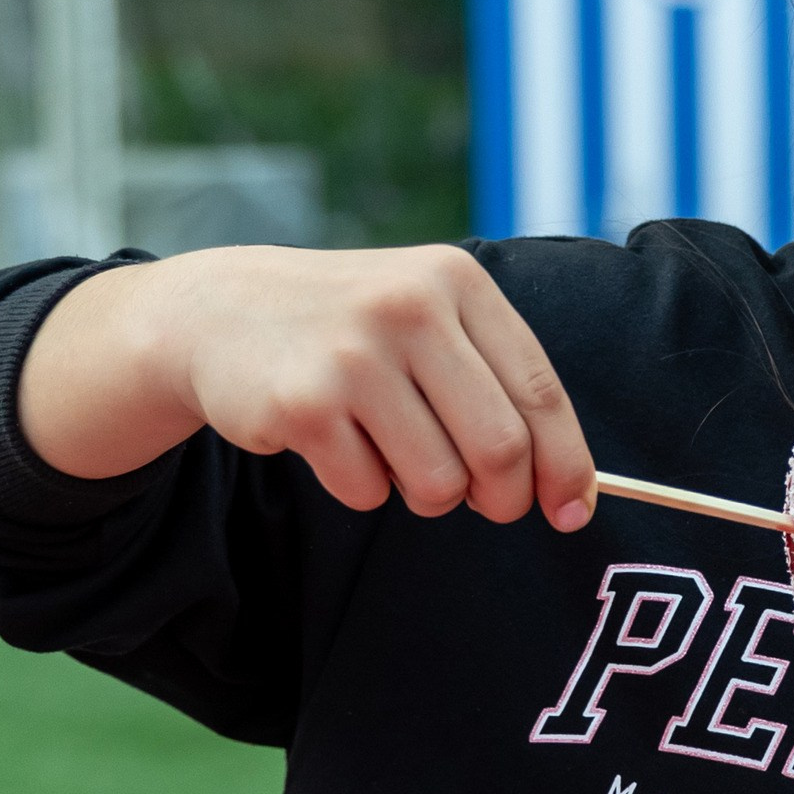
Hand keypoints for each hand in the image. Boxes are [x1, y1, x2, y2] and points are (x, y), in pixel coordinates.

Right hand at [18, 245, 598, 529]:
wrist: (221, 308)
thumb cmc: (352, 327)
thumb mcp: (428, 315)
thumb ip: (497, 383)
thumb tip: (572, 491)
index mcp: (457, 282)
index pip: (541, 393)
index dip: (566, 465)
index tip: (572, 511)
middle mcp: (409, 308)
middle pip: (500, 449)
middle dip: (501, 497)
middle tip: (485, 503)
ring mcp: (353, 355)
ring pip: (437, 483)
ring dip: (426, 495)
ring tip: (394, 454)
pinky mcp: (303, 404)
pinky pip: (367, 492)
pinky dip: (362, 488)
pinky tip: (336, 442)